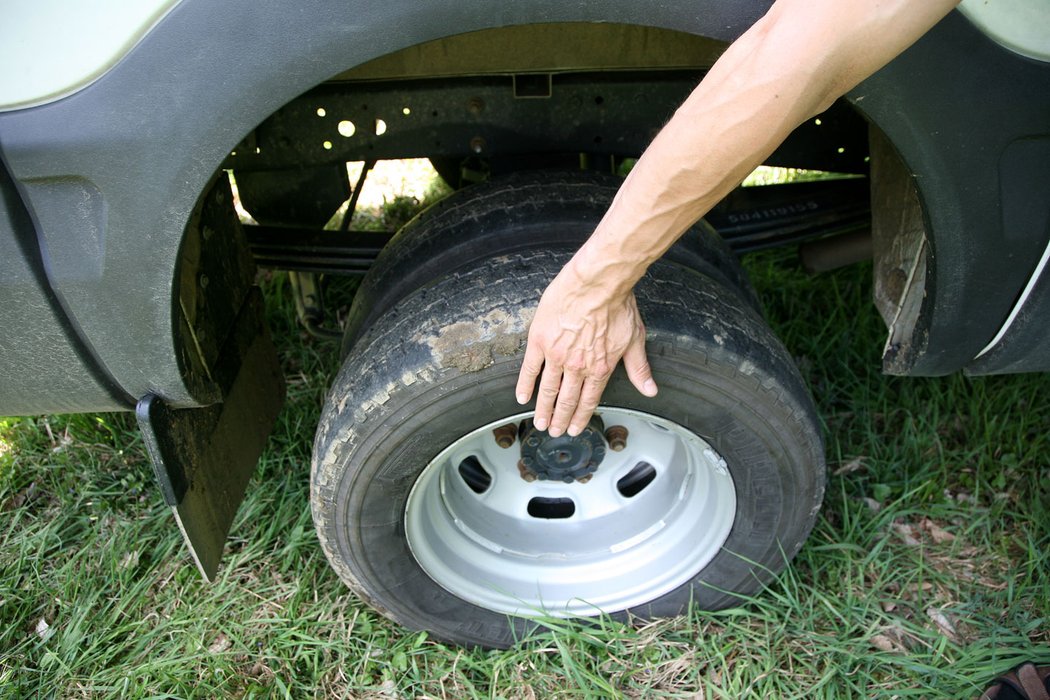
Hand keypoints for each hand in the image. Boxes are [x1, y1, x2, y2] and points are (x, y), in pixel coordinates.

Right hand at [515, 265, 657, 436]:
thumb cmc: (618, 306)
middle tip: (553, 431)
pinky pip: (530, 368)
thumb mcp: (635, 339)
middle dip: (559, 419)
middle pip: (566, 400)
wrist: (598, 283)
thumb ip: (639, 369)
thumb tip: (650, 390)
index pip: (589, 400)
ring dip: (543, 409)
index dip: (580, 417)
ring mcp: (557, 354)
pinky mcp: (540, 340)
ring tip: (539, 422)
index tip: (574, 428)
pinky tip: (522, 397)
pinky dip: (525, 384)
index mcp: (600, 368)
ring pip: (548, 389)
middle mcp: (578, 366)